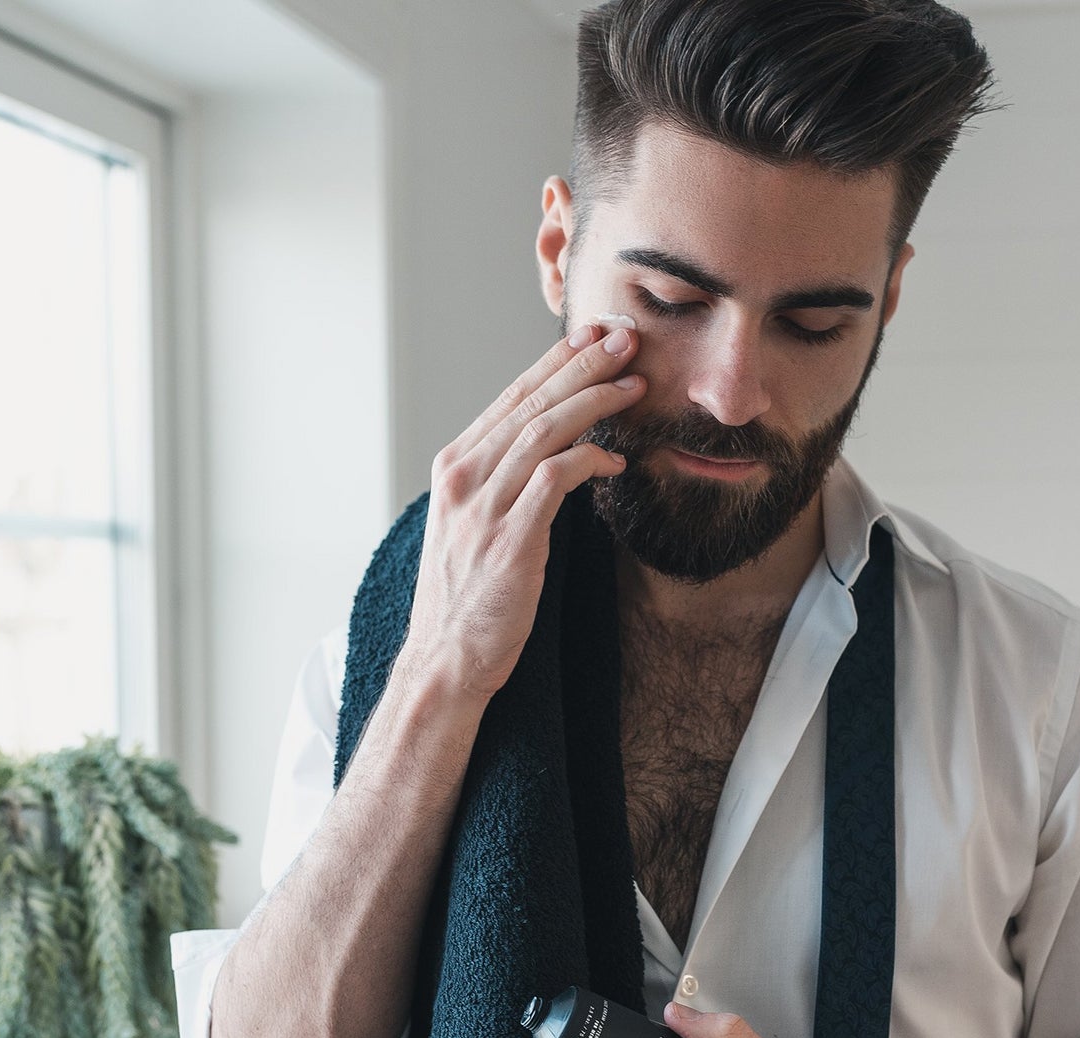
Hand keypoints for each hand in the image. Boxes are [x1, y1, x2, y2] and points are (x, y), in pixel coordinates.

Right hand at [402, 323, 643, 699]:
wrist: (444, 658)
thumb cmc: (467, 598)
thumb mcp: (474, 526)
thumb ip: (503, 485)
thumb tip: (551, 454)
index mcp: (456, 468)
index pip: (512, 399)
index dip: (555, 363)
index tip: (593, 336)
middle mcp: (465, 478)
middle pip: (532, 403)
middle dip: (583, 365)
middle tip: (625, 338)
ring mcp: (484, 508)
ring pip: (545, 431)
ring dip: (594, 402)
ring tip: (635, 385)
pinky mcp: (510, 540)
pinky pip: (554, 480)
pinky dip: (589, 460)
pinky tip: (616, 458)